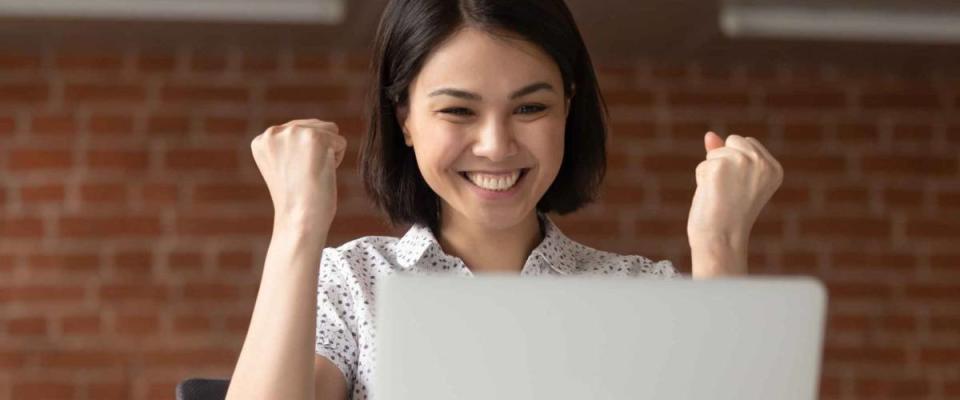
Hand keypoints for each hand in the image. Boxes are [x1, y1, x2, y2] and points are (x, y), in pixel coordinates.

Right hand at [251, 119, 346, 232]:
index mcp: (261, 140)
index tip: (293, 175)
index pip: (297, 131)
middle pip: (315, 126)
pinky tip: (320, 173)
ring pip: (329, 131)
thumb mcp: (283, 166)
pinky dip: (337, 159)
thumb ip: (290, 144)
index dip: (303, 155)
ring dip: (327, 153)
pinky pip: (340, 141)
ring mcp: (293, 132)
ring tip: (311, 174)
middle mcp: (273, 132)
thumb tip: (316, 127)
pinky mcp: (314, 137)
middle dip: (316, 151)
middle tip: (303, 176)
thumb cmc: (297, 201)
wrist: (299, 220)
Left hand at [687, 132, 782, 276]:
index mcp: (775, 168)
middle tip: (730, 192)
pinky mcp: (720, 165)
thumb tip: (709, 135)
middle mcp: (763, 163)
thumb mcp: (734, 181)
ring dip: (712, 173)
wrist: (722, 239)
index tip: (741, 190)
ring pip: (715, 153)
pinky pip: (703, 165)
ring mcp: (743, 162)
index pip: (747, 143)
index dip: (735, 165)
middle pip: (732, 141)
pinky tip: (713, 196)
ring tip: (722, 195)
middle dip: (723, 163)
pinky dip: (702, 180)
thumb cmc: (729, 215)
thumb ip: (726, 154)